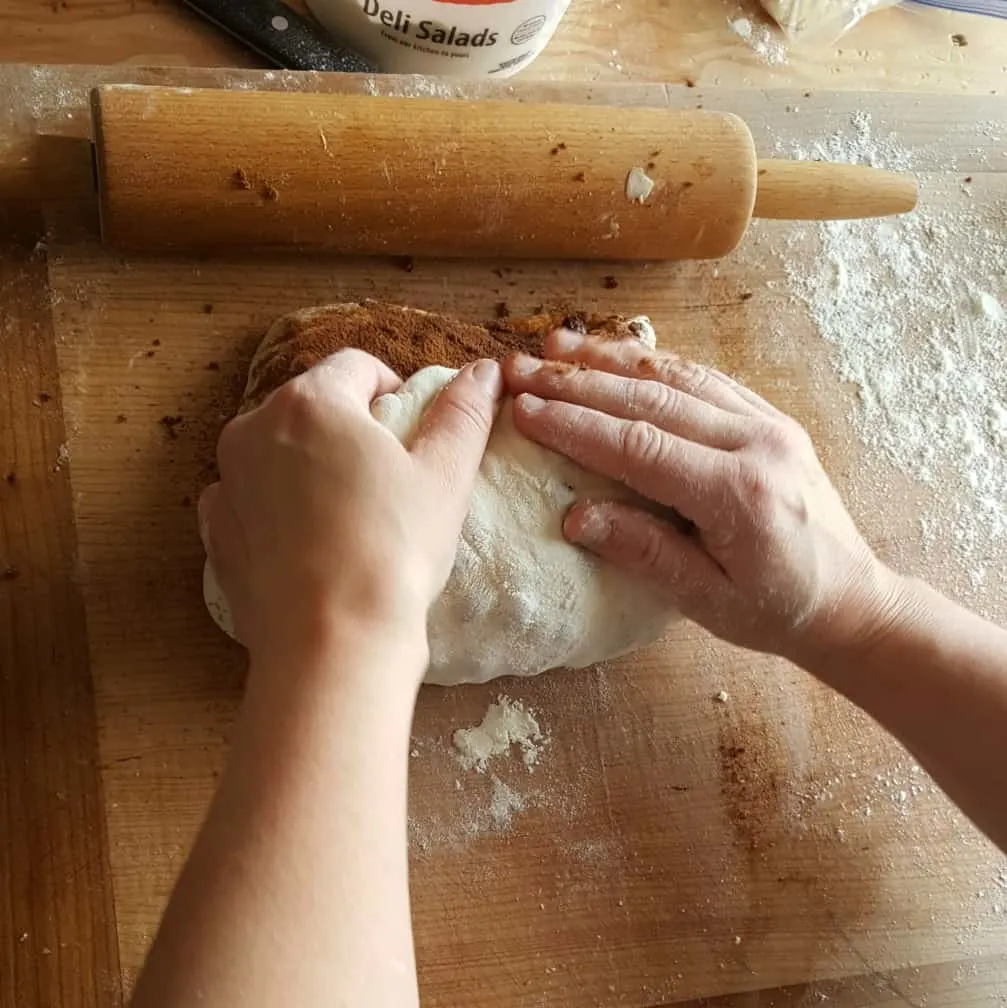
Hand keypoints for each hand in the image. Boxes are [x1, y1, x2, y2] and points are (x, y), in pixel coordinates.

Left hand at [200, 350, 501, 674]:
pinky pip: (251, 500)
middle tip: (389, 481)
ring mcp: (227, 482)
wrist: (331, 643)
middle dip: (351, 429)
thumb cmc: (394, 551)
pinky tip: (312, 544)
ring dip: (312, 466)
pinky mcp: (216, 533)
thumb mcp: (445, 477)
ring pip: (280, 452)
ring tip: (352, 518)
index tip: (413, 437)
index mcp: (310, 402)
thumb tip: (483, 372)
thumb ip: (463, 414)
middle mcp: (253, 429)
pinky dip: (278, 509)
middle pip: (314, 405)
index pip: (358, 367)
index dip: (394, 392)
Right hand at [503, 329, 906, 662]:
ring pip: (677, 377)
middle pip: (652, 400)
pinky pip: (704, 379)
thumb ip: (646, 553)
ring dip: (610, 360)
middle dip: (578, 382)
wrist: (850, 600)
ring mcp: (766, 424)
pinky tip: (616, 356)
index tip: (525, 411)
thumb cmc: (776, 609)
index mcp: (739, 493)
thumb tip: (576, 518)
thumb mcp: (707, 600)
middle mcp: (756, 443)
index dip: (577, 426)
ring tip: (555, 347)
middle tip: (520, 369)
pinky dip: (654, 364)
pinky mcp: (768, 419)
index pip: (640, 446)